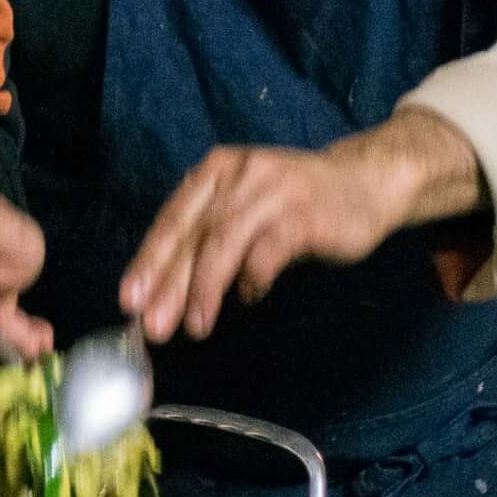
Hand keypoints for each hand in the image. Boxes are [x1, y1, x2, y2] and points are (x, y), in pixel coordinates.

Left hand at [118, 112, 483, 341]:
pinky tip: (248, 298)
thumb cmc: (297, 202)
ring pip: (224, 242)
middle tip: (152, 325)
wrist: (367, 181)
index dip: (149, 260)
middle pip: (194, 233)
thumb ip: (211, 238)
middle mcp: (239, 175)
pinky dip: (253, 279)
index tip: (129, 300)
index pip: (173, 219)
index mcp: (216, 171)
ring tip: (193, 326)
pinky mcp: (303, 214)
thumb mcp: (245, 206)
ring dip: (205, 288)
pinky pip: (267, 251)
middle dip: (169, 282)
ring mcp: (272, 192)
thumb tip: (168, 291)